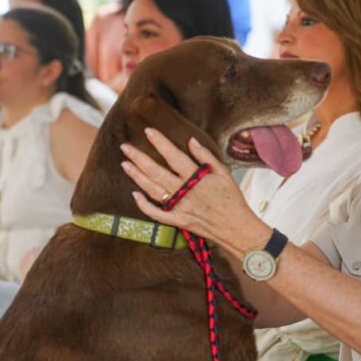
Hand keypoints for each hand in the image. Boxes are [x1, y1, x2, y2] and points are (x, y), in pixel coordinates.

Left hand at [120, 128, 267, 253]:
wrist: (236, 228)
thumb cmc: (232, 200)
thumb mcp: (224, 173)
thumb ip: (206, 157)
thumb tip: (191, 141)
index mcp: (196, 178)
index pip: (173, 156)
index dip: (160, 143)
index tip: (148, 132)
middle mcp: (185, 192)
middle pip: (156, 172)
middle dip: (139, 158)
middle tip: (125, 147)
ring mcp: (179, 207)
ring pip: (152, 190)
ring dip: (137, 177)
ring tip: (125, 164)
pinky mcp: (178, 221)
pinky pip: (157, 214)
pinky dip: (144, 206)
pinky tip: (134, 195)